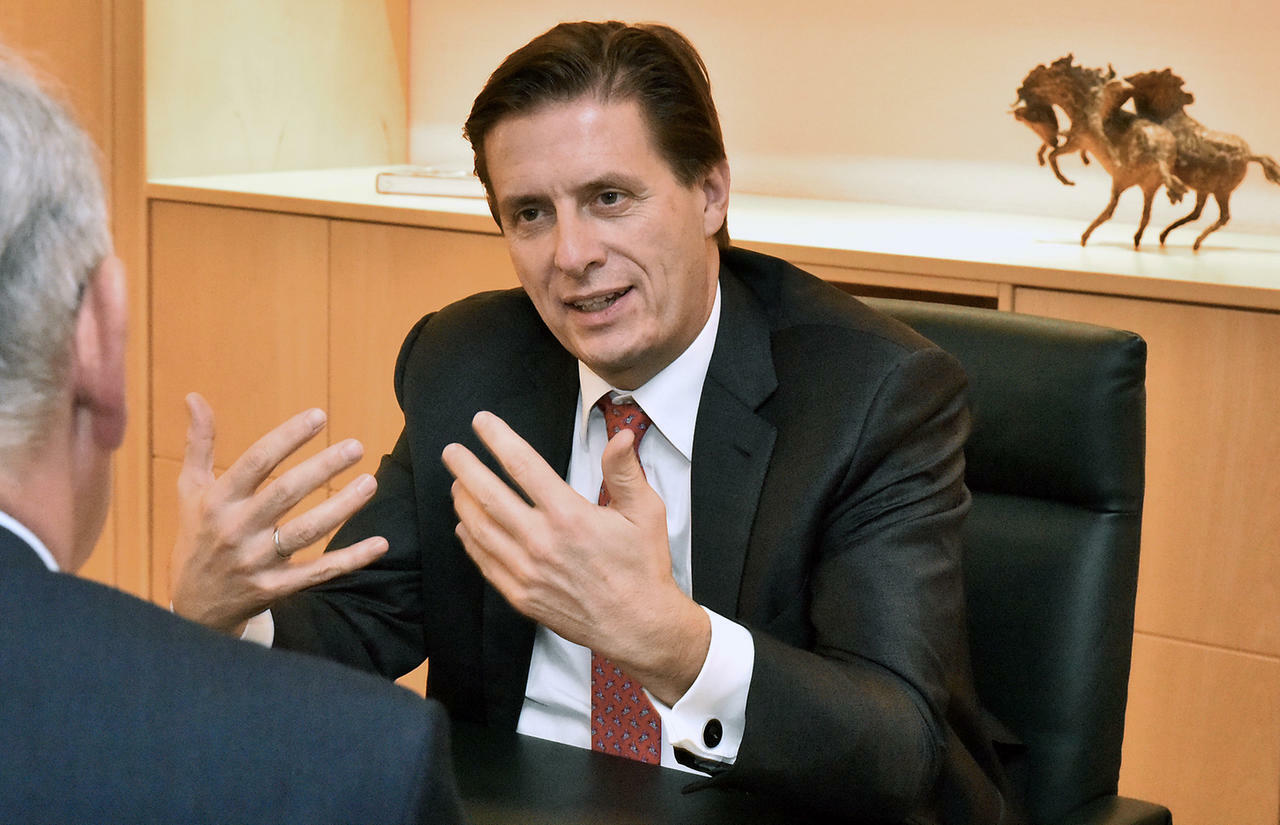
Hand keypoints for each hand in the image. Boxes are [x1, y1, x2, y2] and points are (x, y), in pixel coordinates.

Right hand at [170, 392, 388, 634]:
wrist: (190, 608)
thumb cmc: (197, 537)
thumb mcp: (190, 491)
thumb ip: (199, 444)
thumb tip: (195, 397)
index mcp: (218, 501)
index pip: (256, 462)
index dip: (288, 437)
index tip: (319, 416)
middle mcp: (237, 529)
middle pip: (285, 493)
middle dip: (322, 468)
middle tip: (355, 447)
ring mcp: (257, 561)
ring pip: (306, 531)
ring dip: (342, 507)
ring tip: (370, 483)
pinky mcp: (274, 588)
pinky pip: (318, 572)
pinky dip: (350, 560)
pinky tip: (379, 544)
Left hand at [442, 411, 709, 703]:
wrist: (638, 625)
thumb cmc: (642, 566)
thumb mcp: (645, 512)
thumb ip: (625, 471)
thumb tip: (621, 435)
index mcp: (569, 515)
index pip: (523, 465)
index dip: (498, 439)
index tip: (481, 422)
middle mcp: (541, 542)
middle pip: (488, 495)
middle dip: (465, 467)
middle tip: (451, 450)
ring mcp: (526, 571)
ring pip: (479, 528)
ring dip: (463, 501)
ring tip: (456, 483)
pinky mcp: (520, 596)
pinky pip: (484, 561)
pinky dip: (470, 539)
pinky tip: (466, 524)